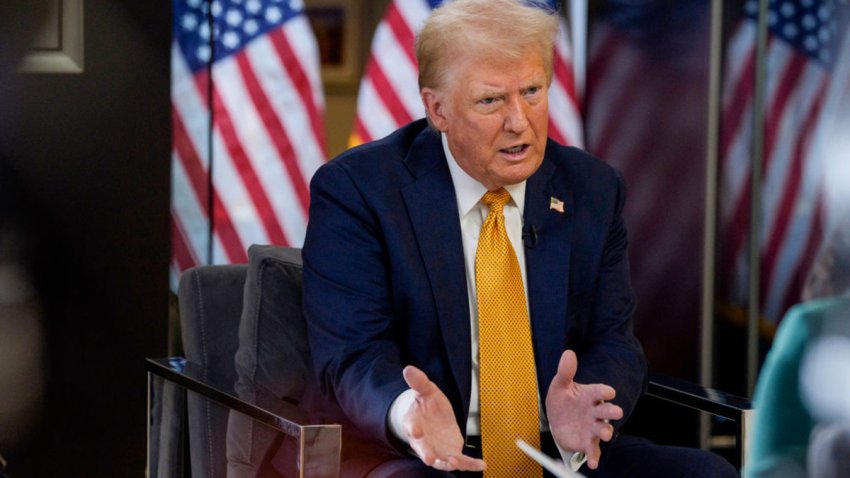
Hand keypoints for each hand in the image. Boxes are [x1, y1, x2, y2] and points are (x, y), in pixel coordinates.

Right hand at [401, 365, 486, 471]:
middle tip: (429, 458)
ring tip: (458, 462)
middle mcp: (423, 441)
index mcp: (413, 423)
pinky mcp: (450, 453)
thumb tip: (409, 369)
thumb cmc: (427, 405)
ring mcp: (436, 449)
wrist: (432, 417)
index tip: (416, 430)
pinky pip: (460, 462)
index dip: (413, 429)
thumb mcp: (425, 391)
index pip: (411, 426)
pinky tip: (481, 464)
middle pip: (423, 449)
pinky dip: (470, 465)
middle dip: (426, 454)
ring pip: (441, 460)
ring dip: (449, 463)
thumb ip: (419, 382)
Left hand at [545, 350, 623, 468]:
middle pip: (606, 411)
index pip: (599, 391)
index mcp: (590, 395)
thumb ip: (565, 371)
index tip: (608, 392)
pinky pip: (593, 450)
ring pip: (603, 429)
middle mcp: (595, 411)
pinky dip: (594, 457)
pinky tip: (593, 463)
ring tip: (605, 434)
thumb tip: (568, 353)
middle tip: (616, 412)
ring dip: (605, 432)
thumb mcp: (559, 385)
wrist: (556, 419)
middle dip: (611, 411)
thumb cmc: (562, 400)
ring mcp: (592, 427)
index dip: (604, 391)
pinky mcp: (587, 442)